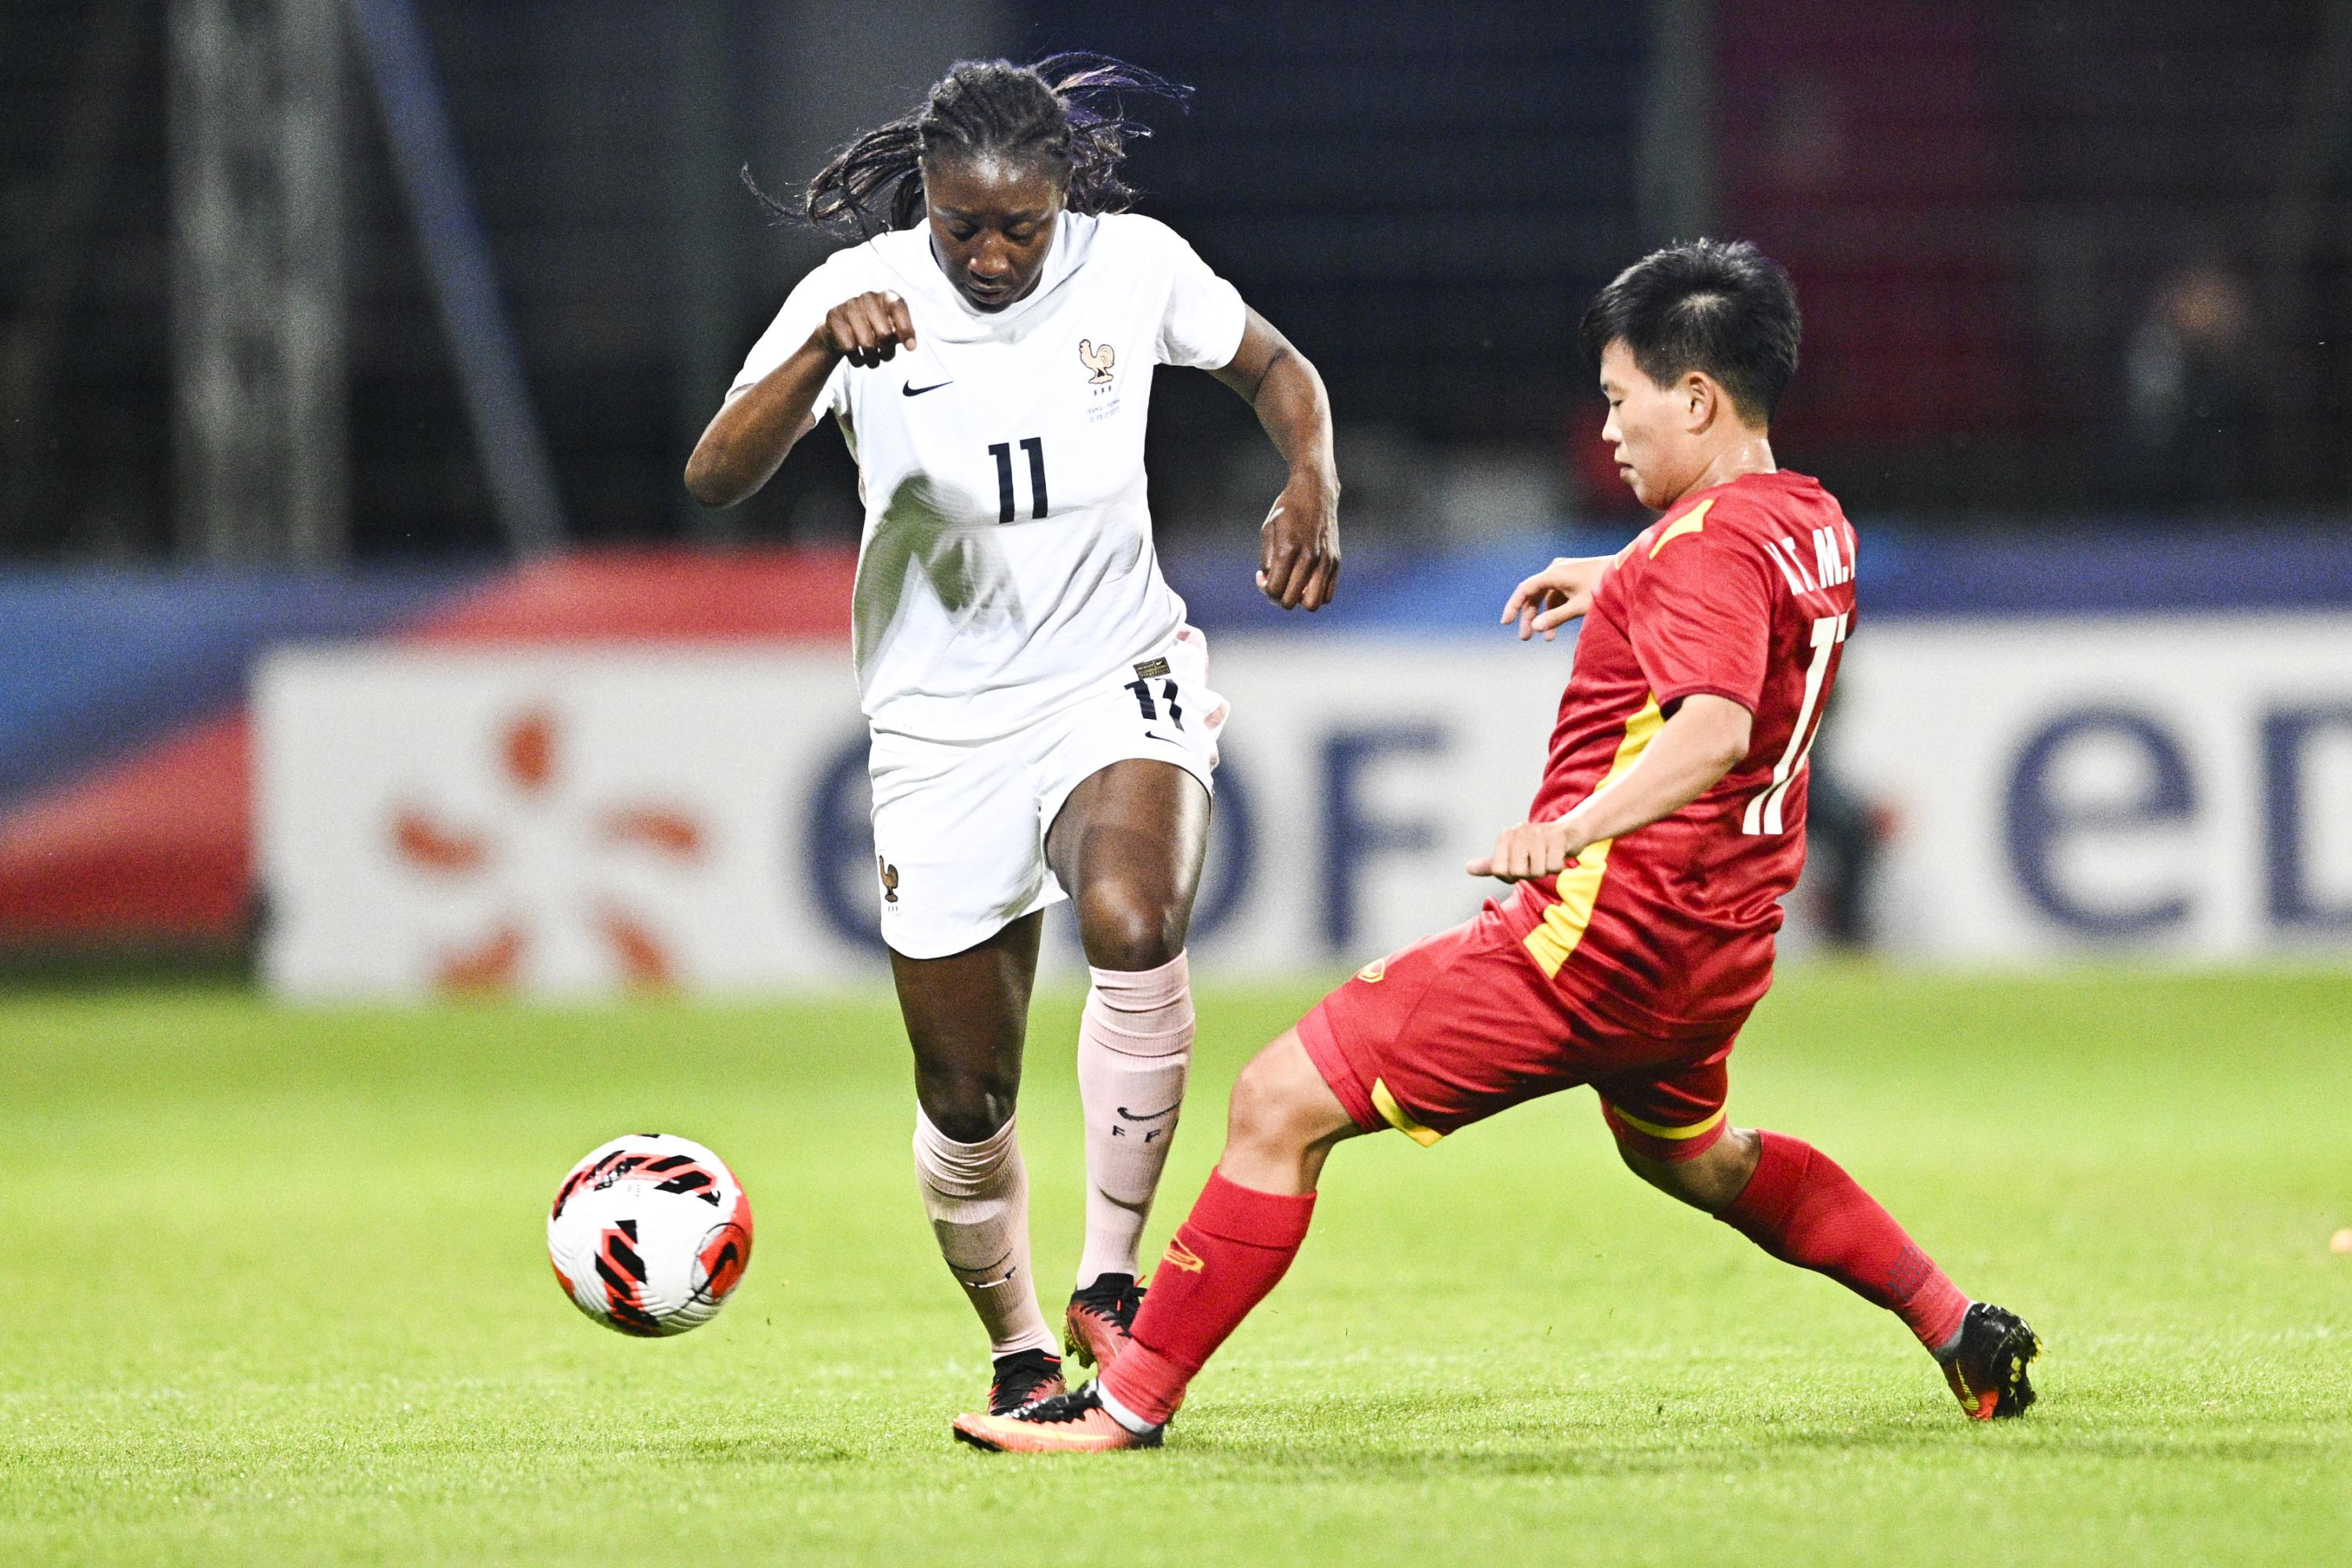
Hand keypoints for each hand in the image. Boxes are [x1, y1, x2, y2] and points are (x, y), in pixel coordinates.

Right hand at [815, 290, 916, 367]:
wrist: (840, 331)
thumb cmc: (873, 331)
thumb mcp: (892, 331)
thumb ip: (902, 335)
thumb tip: (910, 345)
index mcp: (886, 297)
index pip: (898, 307)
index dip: (906, 329)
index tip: (910, 348)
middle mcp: (868, 297)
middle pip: (884, 333)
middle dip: (887, 351)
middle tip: (885, 355)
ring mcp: (850, 305)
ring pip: (867, 344)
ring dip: (873, 359)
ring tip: (873, 360)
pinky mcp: (834, 316)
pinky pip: (850, 348)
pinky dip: (857, 359)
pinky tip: (856, 356)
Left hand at [1256, 471, 1340, 610]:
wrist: (1316, 490)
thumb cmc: (1288, 509)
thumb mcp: (1269, 529)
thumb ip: (1267, 560)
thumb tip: (1270, 583)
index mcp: (1289, 548)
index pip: (1275, 590)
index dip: (1265, 588)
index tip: (1263, 575)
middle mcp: (1309, 557)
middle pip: (1292, 601)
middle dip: (1279, 597)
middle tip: (1277, 582)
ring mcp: (1325, 561)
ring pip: (1313, 604)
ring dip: (1299, 599)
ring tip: (1293, 584)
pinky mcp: (1336, 561)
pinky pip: (1327, 595)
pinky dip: (1315, 594)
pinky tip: (1306, 580)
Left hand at [1465, 819, 1587, 881]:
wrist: (1568, 833)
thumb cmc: (1536, 848)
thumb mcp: (1511, 855)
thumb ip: (1490, 864)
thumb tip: (1467, 868)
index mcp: (1505, 836)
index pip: (1498, 870)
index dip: (1510, 876)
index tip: (1520, 867)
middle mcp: (1519, 831)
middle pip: (1518, 872)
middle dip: (1529, 874)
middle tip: (1536, 862)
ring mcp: (1539, 833)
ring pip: (1538, 871)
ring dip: (1545, 870)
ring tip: (1547, 857)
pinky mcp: (1558, 837)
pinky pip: (1555, 867)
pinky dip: (1558, 867)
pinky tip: (1558, 855)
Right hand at [1500, 555, 1612, 640]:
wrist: (1628, 573)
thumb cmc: (1605, 588)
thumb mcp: (1579, 606)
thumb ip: (1555, 617)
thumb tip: (1534, 628)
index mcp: (1554, 573)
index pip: (1525, 589)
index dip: (1513, 606)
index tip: (1506, 623)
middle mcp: (1556, 570)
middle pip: (1534, 595)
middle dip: (1529, 617)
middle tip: (1525, 638)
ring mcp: (1565, 573)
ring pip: (1546, 597)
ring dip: (1544, 617)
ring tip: (1546, 638)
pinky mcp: (1574, 578)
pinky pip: (1557, 596)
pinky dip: (1556, 611)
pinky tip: (1557, 629)